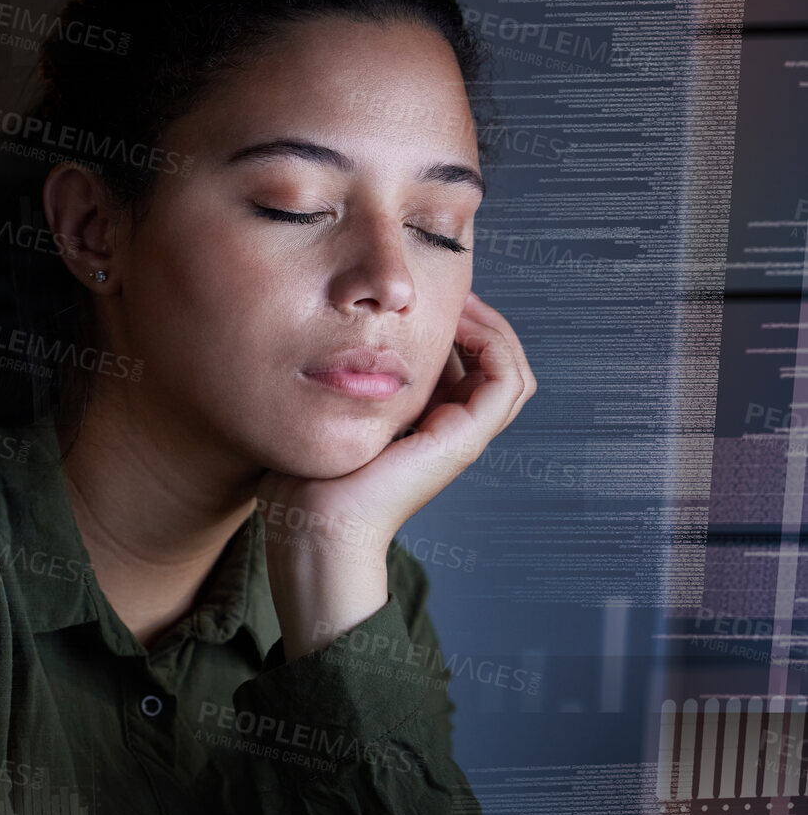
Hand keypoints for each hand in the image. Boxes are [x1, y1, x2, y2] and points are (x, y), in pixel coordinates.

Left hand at [259, 292, 535, 657]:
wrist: (314, 527)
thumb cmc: (305, 482)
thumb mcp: (325, 415)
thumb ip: (339, 383)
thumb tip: (324, 340)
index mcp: (419, 425)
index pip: (459, 363)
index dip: (452, 322)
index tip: (420, 293)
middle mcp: (446, 430)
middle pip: (489, 362)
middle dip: (477, 317)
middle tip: (449, 286)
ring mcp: (459, 437)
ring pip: (509, 369)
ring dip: (493, 327)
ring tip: (462, 299)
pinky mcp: (462, 440)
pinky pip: (508, 381)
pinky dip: (496, 345)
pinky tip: (460, 321)